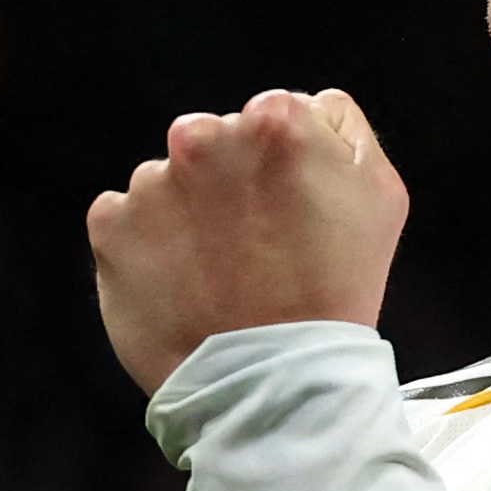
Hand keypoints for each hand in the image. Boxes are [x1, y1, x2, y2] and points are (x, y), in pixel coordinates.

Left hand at [88, 88, 406, 393]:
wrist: (271, 384)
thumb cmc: (337, 289)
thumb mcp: (380, 192)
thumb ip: (340, 126)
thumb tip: (300, 106)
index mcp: (274, 120)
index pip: (270, 118)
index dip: (281, 165)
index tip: (287, 210)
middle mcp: (202, 137)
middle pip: (212, 142)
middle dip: (227, 181)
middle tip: (251, 245)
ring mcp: (150, 183)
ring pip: (166, 181)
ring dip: (184, 214)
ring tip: (214, 272)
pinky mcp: (109, 226)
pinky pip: (123, 218)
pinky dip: (144, 244)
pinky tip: (177, 281)